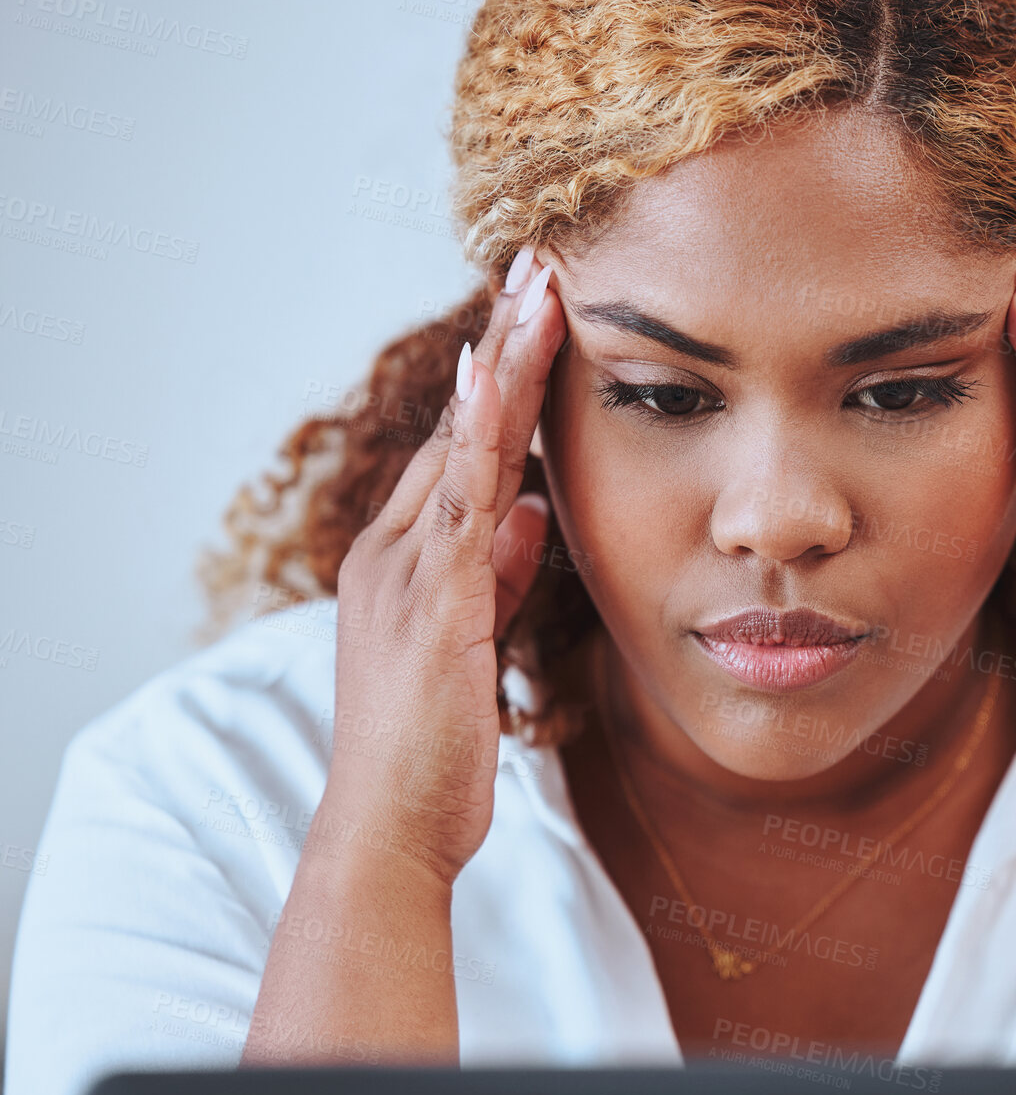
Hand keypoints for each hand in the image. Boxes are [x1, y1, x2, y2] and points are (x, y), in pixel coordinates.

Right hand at [322, 248, 565, 885]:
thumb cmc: (435, 747)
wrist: (393, 828)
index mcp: (408, 562)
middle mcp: (395, 551)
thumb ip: (498, 571)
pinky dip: (478, 431)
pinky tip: (497, 370)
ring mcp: (407, 571)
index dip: (500, 382)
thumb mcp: (476, 639)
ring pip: (460, 444)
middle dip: (502, 345)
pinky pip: (459, 498)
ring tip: (538, 285)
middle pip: (459, 427)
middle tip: (542, 265)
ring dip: (500, 362)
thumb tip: (534, 508)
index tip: (539, 317)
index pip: (463, 451)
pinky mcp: (430, 601)